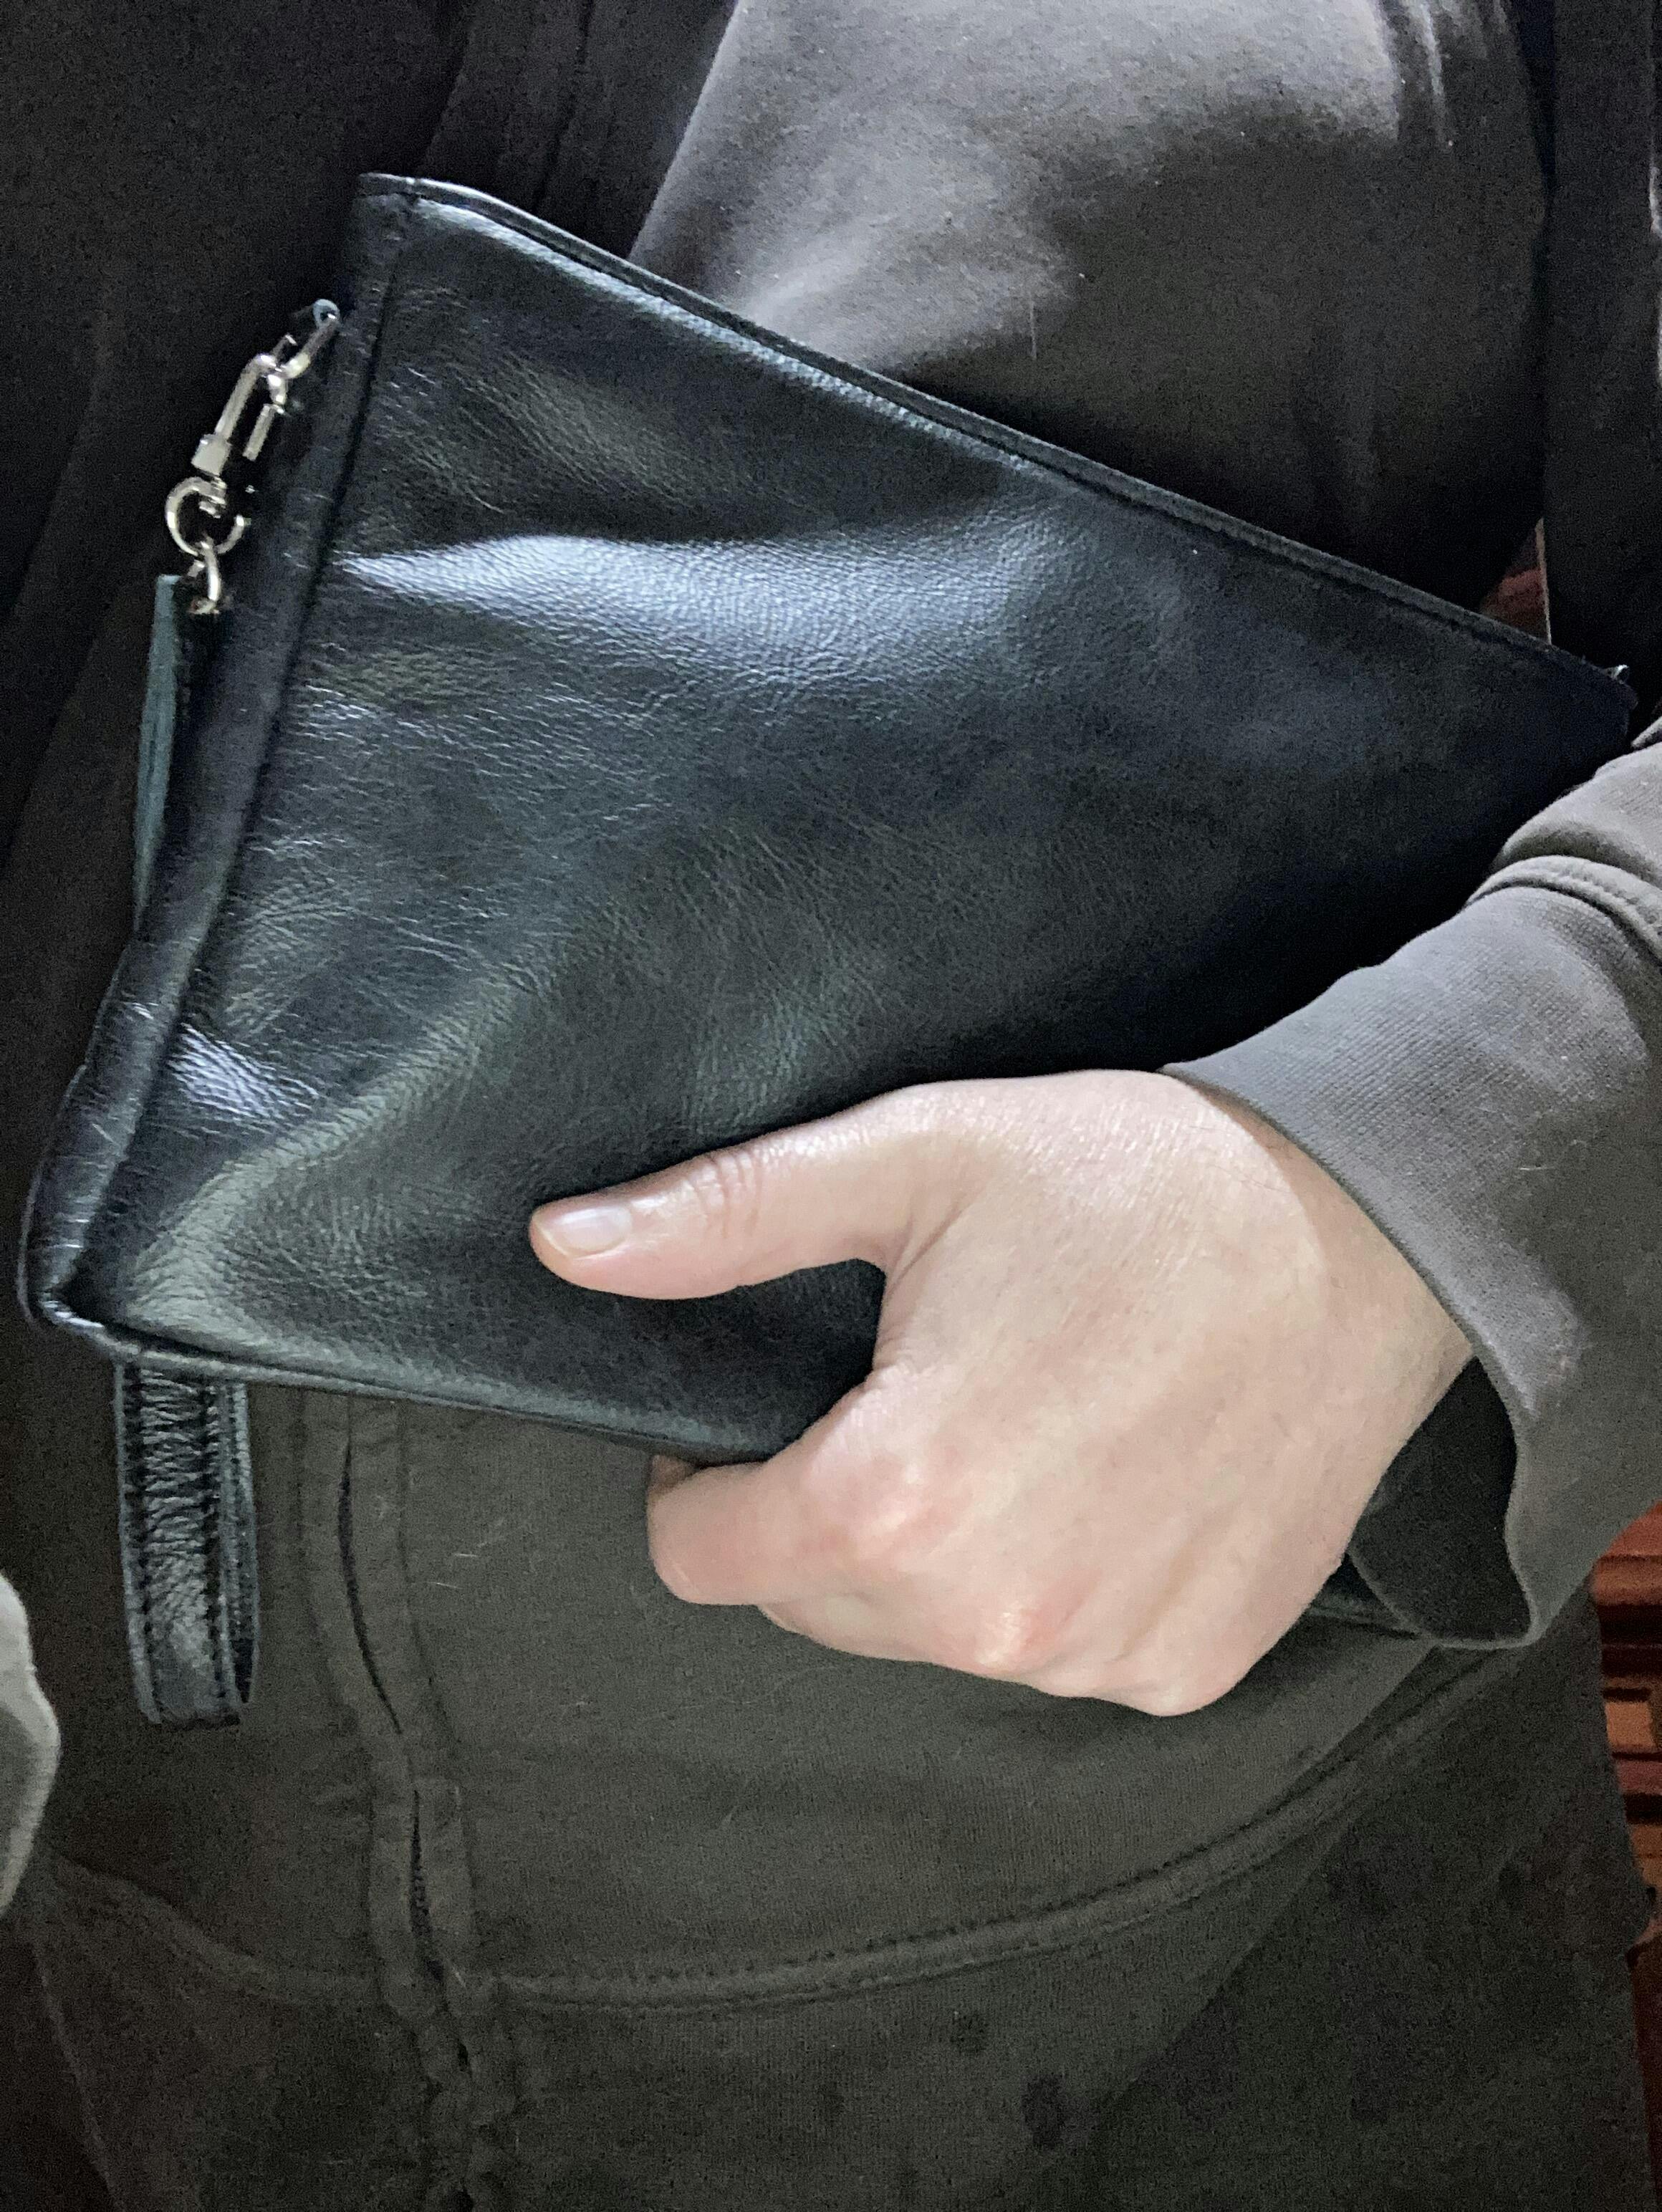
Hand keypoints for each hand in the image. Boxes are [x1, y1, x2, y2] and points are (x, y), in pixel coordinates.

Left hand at [529, 1072, 1470, 1713]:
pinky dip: (1053, 1583)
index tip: (772, 1409)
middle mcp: (994, 1617)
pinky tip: (1106, 1478)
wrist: (1367, 1230)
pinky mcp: (1183, 1668)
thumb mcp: (912, 1160)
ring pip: (930, 1635)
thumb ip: (721, 1218)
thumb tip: (560, 1247)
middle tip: (914, 1392)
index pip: (699, 1559)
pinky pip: (1053, 1652)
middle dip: (823, 1511)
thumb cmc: (1133, 1181)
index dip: (704, 1478)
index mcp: (899, 1499)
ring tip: (1019, 1421)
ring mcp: (1097, 1658)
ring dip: (939, 1555)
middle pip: (811, 1603)